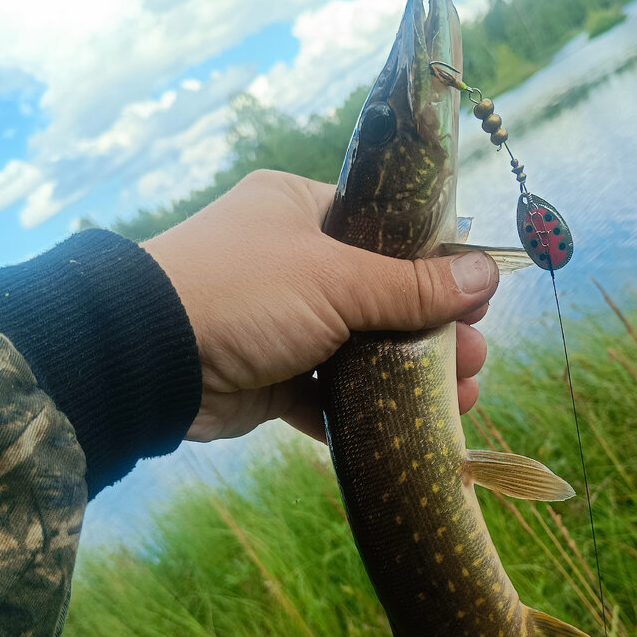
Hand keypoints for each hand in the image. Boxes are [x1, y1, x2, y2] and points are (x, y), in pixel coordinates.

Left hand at [143, 169, 498, 442]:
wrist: (149, 362)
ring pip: (362, 349)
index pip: (384, 231)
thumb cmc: (243, 291)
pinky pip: (329, 393)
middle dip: (434, 331)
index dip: (435, 264)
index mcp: (301, 210)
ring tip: (462, 398)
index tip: (477, 299)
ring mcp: (281, 322)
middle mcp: (292, 261)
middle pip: (382, 296)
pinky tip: (410, 426)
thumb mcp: (337, 279)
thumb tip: (487, 274)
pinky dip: (367, 410)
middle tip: (476, 359)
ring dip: (410, 374)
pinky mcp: (271, 377)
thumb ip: (412, 284)